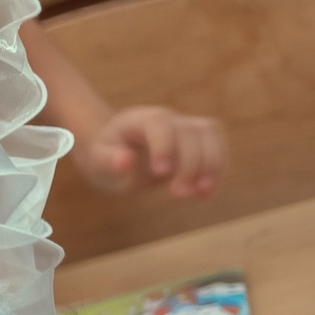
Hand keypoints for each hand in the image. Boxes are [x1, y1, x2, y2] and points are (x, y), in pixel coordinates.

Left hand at [75, 106, 224, 197]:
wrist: (116, 151)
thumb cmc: (105, 157)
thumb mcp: (97, 162)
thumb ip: (108, 160)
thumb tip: (123, 160)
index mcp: (138, 119)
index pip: (159, 122)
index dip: (164, 144)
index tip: (161, 172)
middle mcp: (166, 118)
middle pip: (189, 131)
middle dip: (189, 163)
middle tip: (178, 194)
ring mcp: (185, 126)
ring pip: (211, 134)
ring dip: (211, 165)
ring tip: (200, 195)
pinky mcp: (199, 139)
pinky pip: (218, 148)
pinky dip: (218, 172)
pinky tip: (206, 195)